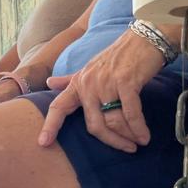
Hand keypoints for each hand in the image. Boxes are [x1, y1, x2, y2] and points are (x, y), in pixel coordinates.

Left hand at [37, 31, 164, 151]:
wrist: (142, 39)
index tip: (43, 143)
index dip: (50, 125)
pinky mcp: (126, 82)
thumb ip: (70, 80)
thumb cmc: (117, 57)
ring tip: (138, 141)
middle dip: (112, 141)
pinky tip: (144, 136)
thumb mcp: (90, 68)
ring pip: (113, 122)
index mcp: (78, 83)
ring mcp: (106, 83)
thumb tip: (49, 83)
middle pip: (94, 125)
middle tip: (127, 148)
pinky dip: (138, 128)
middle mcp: (88, 84)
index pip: (59, 106)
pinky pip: (130, 114)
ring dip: (128, 136)